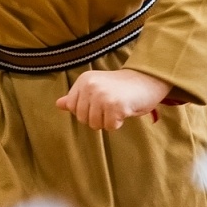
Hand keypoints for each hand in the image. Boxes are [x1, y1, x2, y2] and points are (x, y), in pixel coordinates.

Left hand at [56, 69, 171, 130]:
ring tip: (117, 107)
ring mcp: (102, 96)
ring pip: (95, 125)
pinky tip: (124, 110)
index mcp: (84, 80)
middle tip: (110, 105)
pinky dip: (118, 123)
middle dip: (97, 117)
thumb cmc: (121, 87)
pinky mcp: (115, 106)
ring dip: (107, 121)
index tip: (99, 102)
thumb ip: (78, 97)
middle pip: (83, 118)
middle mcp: (90, 86)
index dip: (86, 110)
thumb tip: (59, 104)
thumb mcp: (97, 88)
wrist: (147, 80)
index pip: (73, 108)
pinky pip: (109, 127)